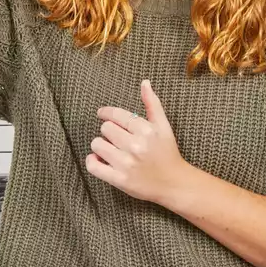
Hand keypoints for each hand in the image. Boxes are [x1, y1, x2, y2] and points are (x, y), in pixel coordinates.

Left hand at [86, 80, 190, 204]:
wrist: (174, 183)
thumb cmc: (167, 153)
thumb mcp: (164, 126)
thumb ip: (152, 104)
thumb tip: (144, 82)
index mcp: (146, 130)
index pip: (116, 115)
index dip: (106, 113)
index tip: (102, 114)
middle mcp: (136, 146)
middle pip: (105, 129)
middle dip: (108, 131)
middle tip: (115, 137)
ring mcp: (126, 163)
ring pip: (97, 145)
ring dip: (100, 146)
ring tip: (109, 149)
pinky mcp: (119, 179)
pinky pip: (94, 166)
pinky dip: (92, 161)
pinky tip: (98, 159)